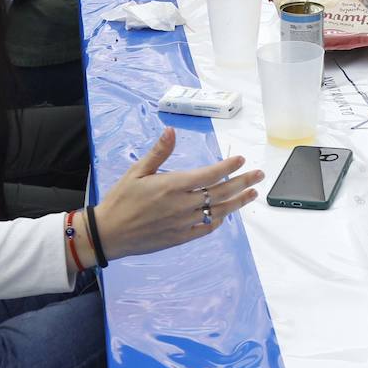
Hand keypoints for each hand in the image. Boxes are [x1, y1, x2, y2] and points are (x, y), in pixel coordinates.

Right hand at [92, 129, 263, 260]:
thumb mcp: (137, 171)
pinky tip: (228, 214)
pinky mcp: (180, 237)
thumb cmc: (121, 199)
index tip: (241, 159)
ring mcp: (183, 223)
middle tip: (259, 175)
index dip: (228, 166)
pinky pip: (206, 228)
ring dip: (238, 202)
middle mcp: (182, 204)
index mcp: (173, 185)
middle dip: (242, 182)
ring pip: (218, 211)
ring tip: (252, 193)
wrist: (108, 233)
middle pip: (220, 192)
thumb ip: (159, 152)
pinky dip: (219, 220)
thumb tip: (171, 130)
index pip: (209, 174)